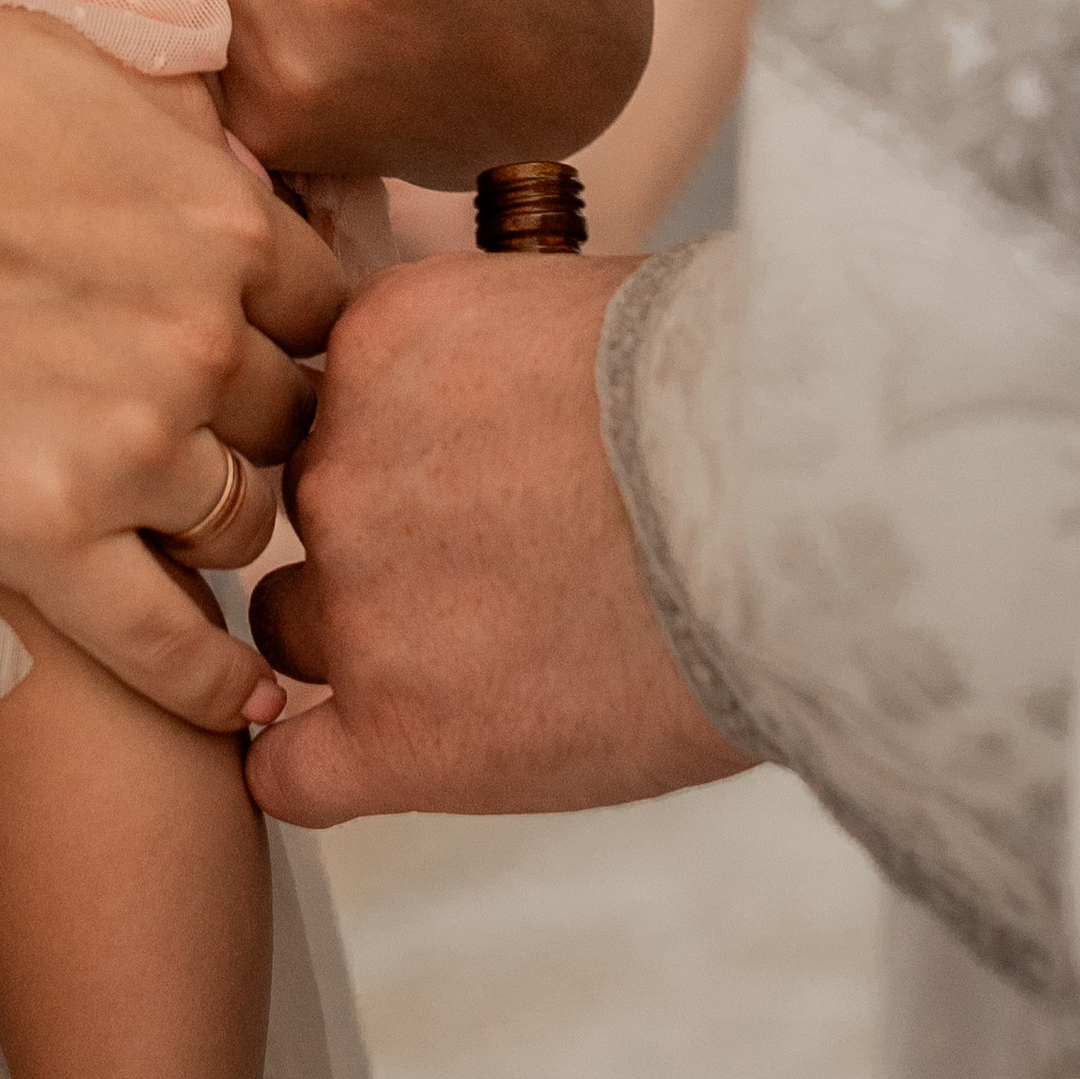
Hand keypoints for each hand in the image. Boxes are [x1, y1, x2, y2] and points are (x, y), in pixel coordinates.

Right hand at [0, 5, 343, 729]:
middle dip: (254, 417)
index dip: (281, 323)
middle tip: (205, 425)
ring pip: (242, 516)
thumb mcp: (79, 64)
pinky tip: (249, 710)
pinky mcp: (50, 538)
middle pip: (288, 412)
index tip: (252, 338)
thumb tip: (210, 159)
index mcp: (224, 223)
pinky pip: (166, 639)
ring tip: (179, 518)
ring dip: (217, 516)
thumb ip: (170, 135)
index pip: (318, 303)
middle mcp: (204, 343)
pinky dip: (215, 683)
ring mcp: (134, 450)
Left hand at [245, 251, 751, 821]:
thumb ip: (484, 356)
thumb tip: (487, 400)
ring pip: (296, 630)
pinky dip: (305, 768)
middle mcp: (341, 467)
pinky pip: (289, 771)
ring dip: (366, 644)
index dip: (398, 448)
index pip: (333, 403)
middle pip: (315, 513)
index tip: (465, 477)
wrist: (790, 512)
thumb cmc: (733, 403)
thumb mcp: (575, 307)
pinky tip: (348, 761)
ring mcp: (360, 606)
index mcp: (378, 343)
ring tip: (490, 654)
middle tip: (503, 564)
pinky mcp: (398, 737)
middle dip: (388, 540)